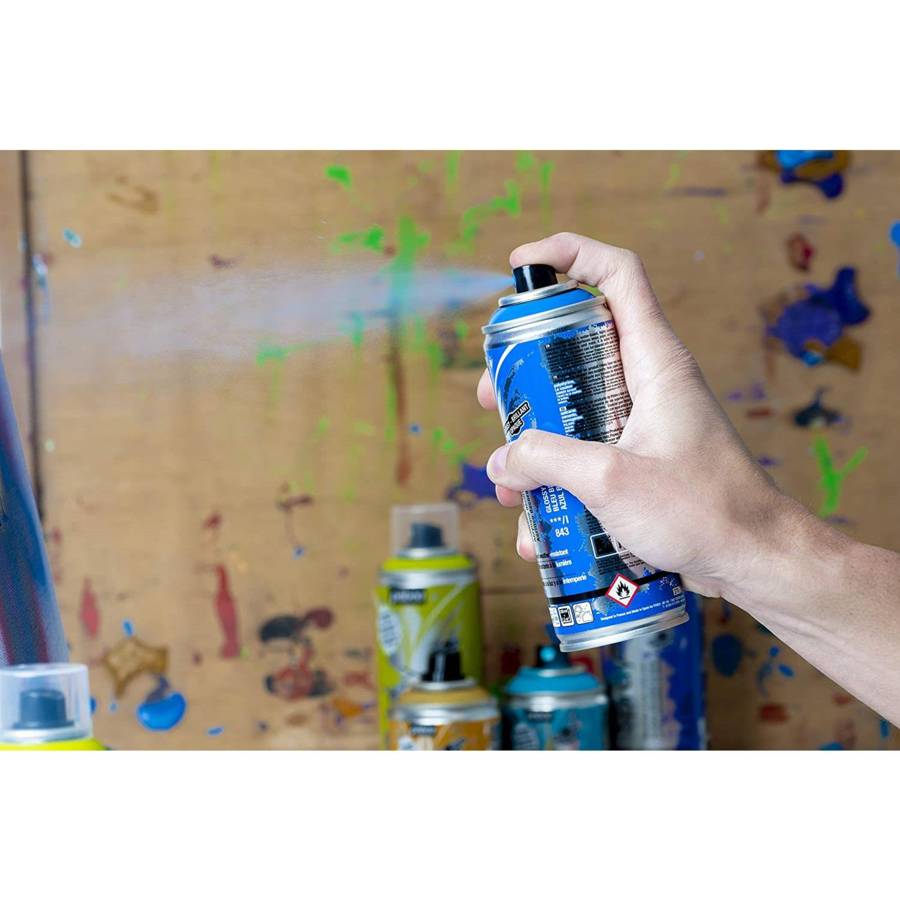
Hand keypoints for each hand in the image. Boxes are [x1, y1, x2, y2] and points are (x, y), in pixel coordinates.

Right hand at [478, 232, 797, 601]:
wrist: (751, 561)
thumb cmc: (704, 510)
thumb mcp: (611, 479)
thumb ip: (547, 461)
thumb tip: (501, 461)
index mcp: (653, 360)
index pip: (616, 273)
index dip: (568, 254)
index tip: (520, 266)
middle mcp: (644, 382)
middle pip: (572, 346)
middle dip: (521, 372)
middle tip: (489, 397)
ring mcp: (638, 423)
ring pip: (568, 410)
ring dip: (531, 447)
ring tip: (509, 490)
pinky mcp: (634, 462)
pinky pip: (581, 458)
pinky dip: (555, 488)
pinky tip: (539, 533)